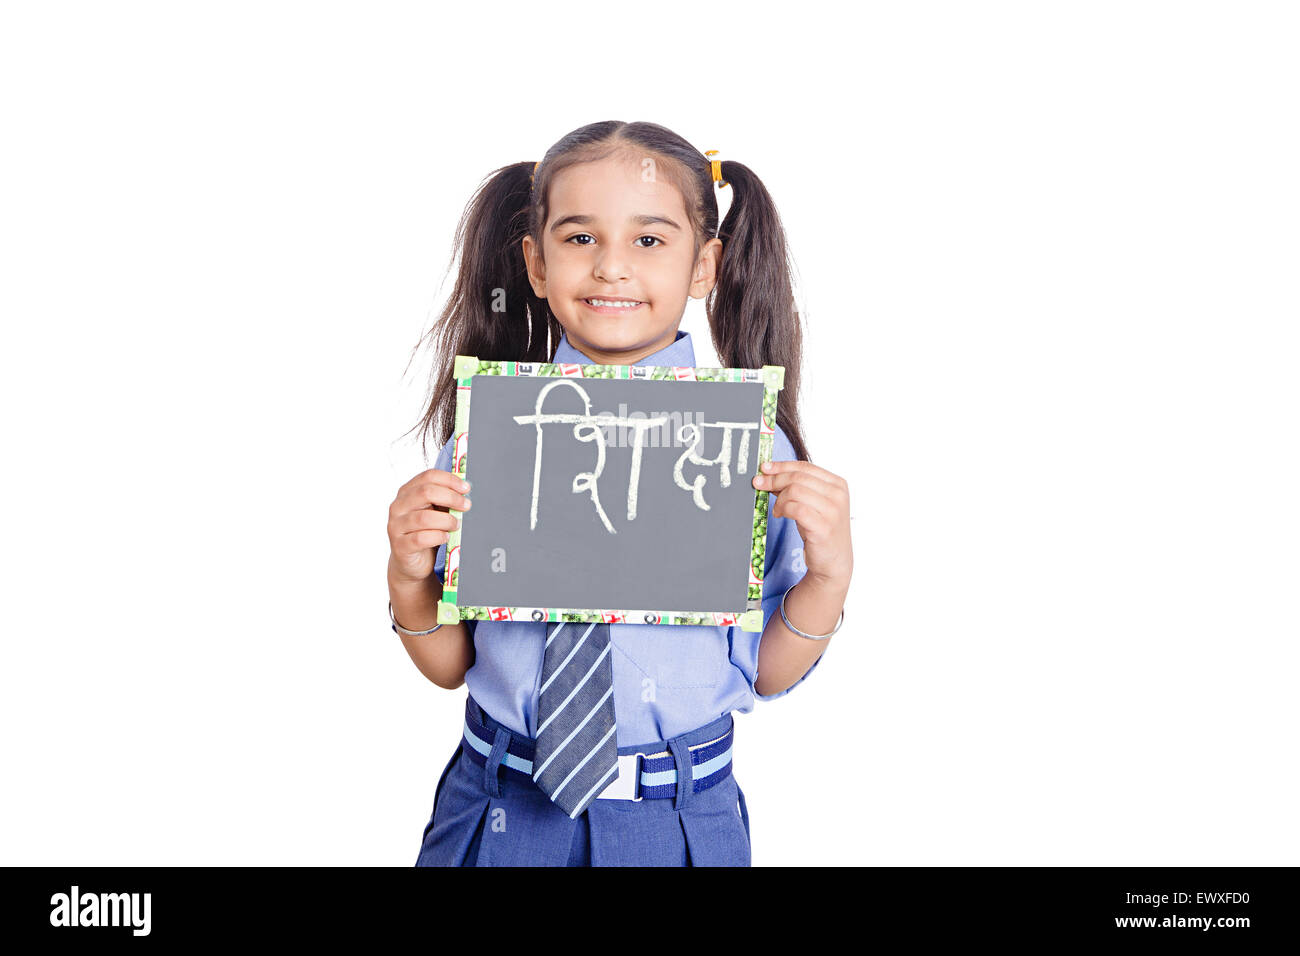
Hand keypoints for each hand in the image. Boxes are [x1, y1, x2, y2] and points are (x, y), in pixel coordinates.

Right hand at [387, 468, 472, 586]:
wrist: (412, 562)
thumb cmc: (425, 532)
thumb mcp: (434, 512)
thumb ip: (444, 500)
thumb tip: (465, 490)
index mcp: (407, 492)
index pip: (428, 476)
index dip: (449, 480)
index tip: (466, 488)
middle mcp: (398, 507)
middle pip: (426, 492)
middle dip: (451, 498)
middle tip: (466, 506)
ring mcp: (396, 526)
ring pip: (424, 517)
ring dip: (446, 520)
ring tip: (456, 525)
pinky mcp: (400, 546)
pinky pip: (421, 538)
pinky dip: (438, 536)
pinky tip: (445, 537)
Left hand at [752, 460, 851, 590]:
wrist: (833, 561)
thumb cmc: (820, 530)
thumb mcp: (811, 504)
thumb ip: (796, 488)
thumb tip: (770, 474)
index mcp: (837, 484)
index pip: (805, 466)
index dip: (782, 466)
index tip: (764, 468)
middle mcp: (838, 495)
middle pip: (797, 477)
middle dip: (774, 479)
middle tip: (759, 484)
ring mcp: (833, 511)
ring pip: (794, 491)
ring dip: (779, 499)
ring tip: (776, 509)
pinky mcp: (823, 526)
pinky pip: (795, 508)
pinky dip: (782, 509)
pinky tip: (779, 515)